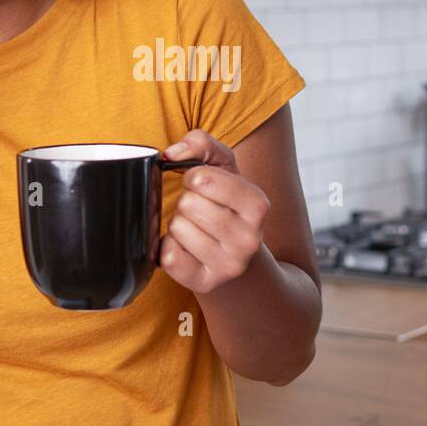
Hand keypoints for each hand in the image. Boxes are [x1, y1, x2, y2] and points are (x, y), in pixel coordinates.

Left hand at [159, 129, 270, 294]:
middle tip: (199, 210)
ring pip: (177, 229)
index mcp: (258, 205)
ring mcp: (229, 265)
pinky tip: (185, 247)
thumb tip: (172, 154)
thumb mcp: (221, 165)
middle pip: (187, 205)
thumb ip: (200, 143)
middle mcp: (249, 239)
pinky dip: (168, 248)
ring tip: (195, 228)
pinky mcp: (206, 282)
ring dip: (178, 225)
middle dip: (186, 202)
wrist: (235, 252)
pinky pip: (169, 257)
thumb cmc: (224, 201)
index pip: (202, 178)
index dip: (193, 177)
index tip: (202, 185)